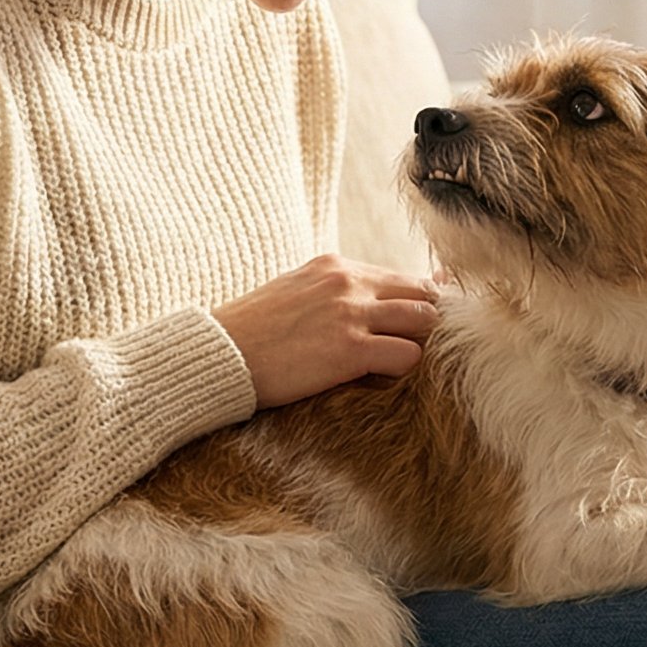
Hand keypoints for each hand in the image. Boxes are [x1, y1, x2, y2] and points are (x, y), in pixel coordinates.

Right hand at [212, 254, 436, 408]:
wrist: (218, 355)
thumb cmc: (254, 332)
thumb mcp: (297, 294)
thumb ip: (338, 293)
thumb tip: (372, 303)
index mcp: (336, 266)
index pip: (405, 279)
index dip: (421, 306)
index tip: (420, 329)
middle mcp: (348, 282)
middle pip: (423, 296)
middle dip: (428, 325)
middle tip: (414, 352)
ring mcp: (350, 314)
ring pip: (424, 322)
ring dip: (418, 346)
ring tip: (394, 366)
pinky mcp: (349, 350)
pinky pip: (407, 356)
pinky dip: (402, 370)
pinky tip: (378, 380)